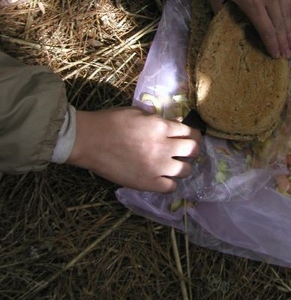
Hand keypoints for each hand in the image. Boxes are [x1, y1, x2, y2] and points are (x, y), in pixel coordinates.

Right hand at [67, 108, 200, 191]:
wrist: (89, 140)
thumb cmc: (111, 122)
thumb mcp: (138, 113)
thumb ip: (159, 119)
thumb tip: (177, 121)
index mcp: (161, 127)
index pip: (189, 131)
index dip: (191, 133)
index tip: (190, 136)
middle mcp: (164, 147)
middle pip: (193, 150)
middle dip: (192, 149)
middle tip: (186, 151)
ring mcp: (157, 167)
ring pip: (185, 170)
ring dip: (182, 167)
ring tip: (174, 165)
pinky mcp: (147, 183)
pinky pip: (170, 187)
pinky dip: (170, 183)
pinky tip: (163, 178)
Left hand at [207, 0, 290, 57]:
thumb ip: (219, 8)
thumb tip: (222, 20)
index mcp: (252, 3)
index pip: (266, 30)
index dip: (271, 45)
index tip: (276, 56)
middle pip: (279, 25)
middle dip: (283, 42)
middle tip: (287, 55)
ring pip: (286, 14)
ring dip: (289, 31)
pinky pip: (288, 0)